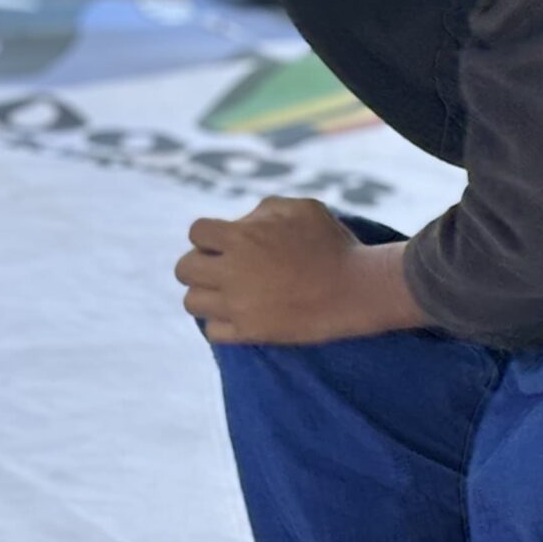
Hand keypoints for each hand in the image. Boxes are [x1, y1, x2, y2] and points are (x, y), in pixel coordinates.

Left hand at [175, 198, 414, 344]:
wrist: (358, 288)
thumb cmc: (333, 244)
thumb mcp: (300, 208)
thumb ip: (262, 210)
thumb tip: (241, 223)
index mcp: (240, 237)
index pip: (196, 233)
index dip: (210, 237)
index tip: (227, 244)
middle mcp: (232, 271)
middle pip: (184, 269)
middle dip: (201, 266)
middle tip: (224, 271)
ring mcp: (239, 305)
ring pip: (192, 302)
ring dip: (206, 296)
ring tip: (228, 295)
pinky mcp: (251, 332)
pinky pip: (213, 332)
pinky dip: (221, 324)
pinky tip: (240, 316)